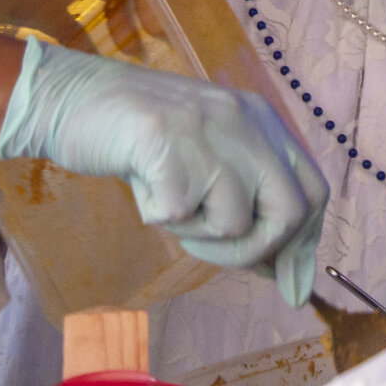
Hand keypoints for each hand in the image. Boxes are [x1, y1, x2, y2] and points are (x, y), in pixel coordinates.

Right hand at [0, 37, 330, 306]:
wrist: (73, 98)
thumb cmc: (139, 139)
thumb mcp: (205, 160)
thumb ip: (244, 199)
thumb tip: (281, 270)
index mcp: (260, 121)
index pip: (313, 190)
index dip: (305, 245)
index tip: (292, 288)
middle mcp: (245, 122)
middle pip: (290, 212)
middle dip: (256, 251)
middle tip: (211, 247)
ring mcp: (209, 132)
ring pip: (234, 223)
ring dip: (196, 234)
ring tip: (164, 201)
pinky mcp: (170, 145)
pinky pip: (180, 216)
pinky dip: (158, 216)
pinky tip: (142, 186)